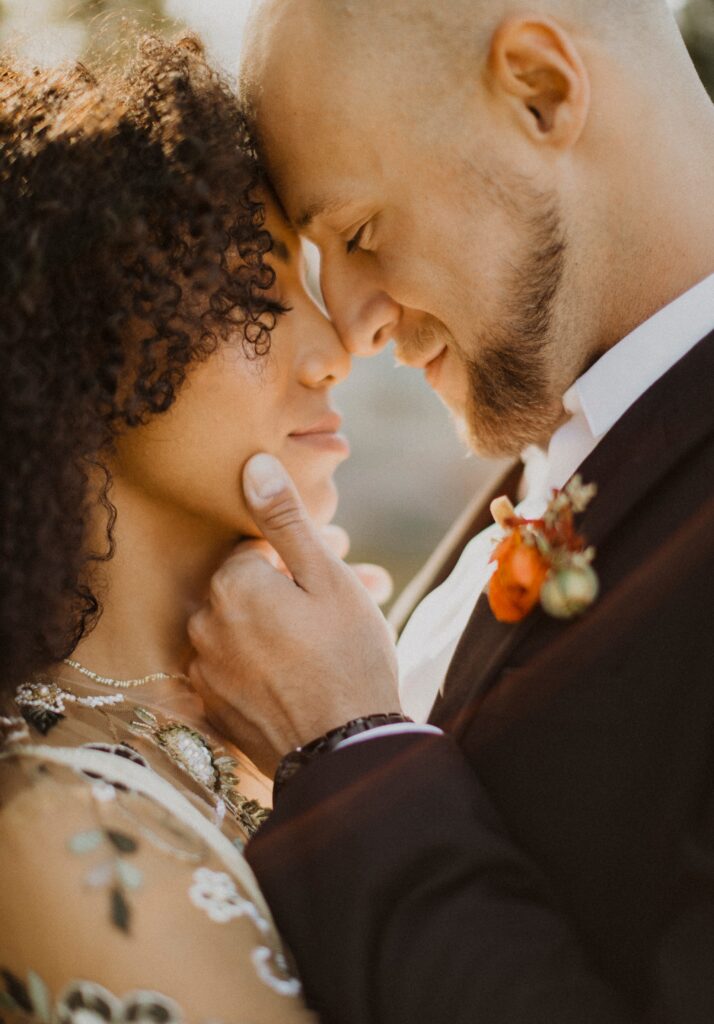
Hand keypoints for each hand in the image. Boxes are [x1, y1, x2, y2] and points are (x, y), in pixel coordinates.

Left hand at [188, 454, 400, 775]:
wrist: (346, 754)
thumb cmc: (347, 657)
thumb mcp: (327, 578)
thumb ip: (285, 520)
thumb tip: (252, 465)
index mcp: (231, 586)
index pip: (254, 552)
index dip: (294, 562)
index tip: (328, 579)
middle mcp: (204, 626)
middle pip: (246, 592)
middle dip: (287, 594)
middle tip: (339, 613)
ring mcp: (205, 672)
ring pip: (243, 631)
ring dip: (278, 630)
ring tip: (329, 646)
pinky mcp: (213, 709)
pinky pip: (235, 670)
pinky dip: (262, 666)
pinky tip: (303, 677)